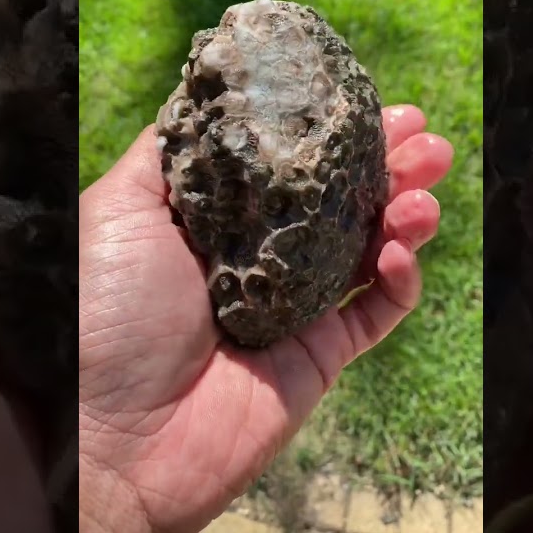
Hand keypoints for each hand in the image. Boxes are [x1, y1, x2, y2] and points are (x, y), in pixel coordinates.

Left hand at [78, 108, 453, 532]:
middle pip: (338, 200)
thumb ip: (169, 153)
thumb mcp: (120, 208)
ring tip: (429, 183)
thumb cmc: (103, 313)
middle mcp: (256, 256)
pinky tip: (395, 250)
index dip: (330, 130)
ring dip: (406, 210)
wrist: (110, 436)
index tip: (370, 98)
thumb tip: (208, 96)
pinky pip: (376, 311)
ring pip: (367, 248)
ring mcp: (292, 306)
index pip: (287, 163)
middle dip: (387, 163)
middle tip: (425, 135)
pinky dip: (398, 278)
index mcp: (212, 218)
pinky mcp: (319, 356)